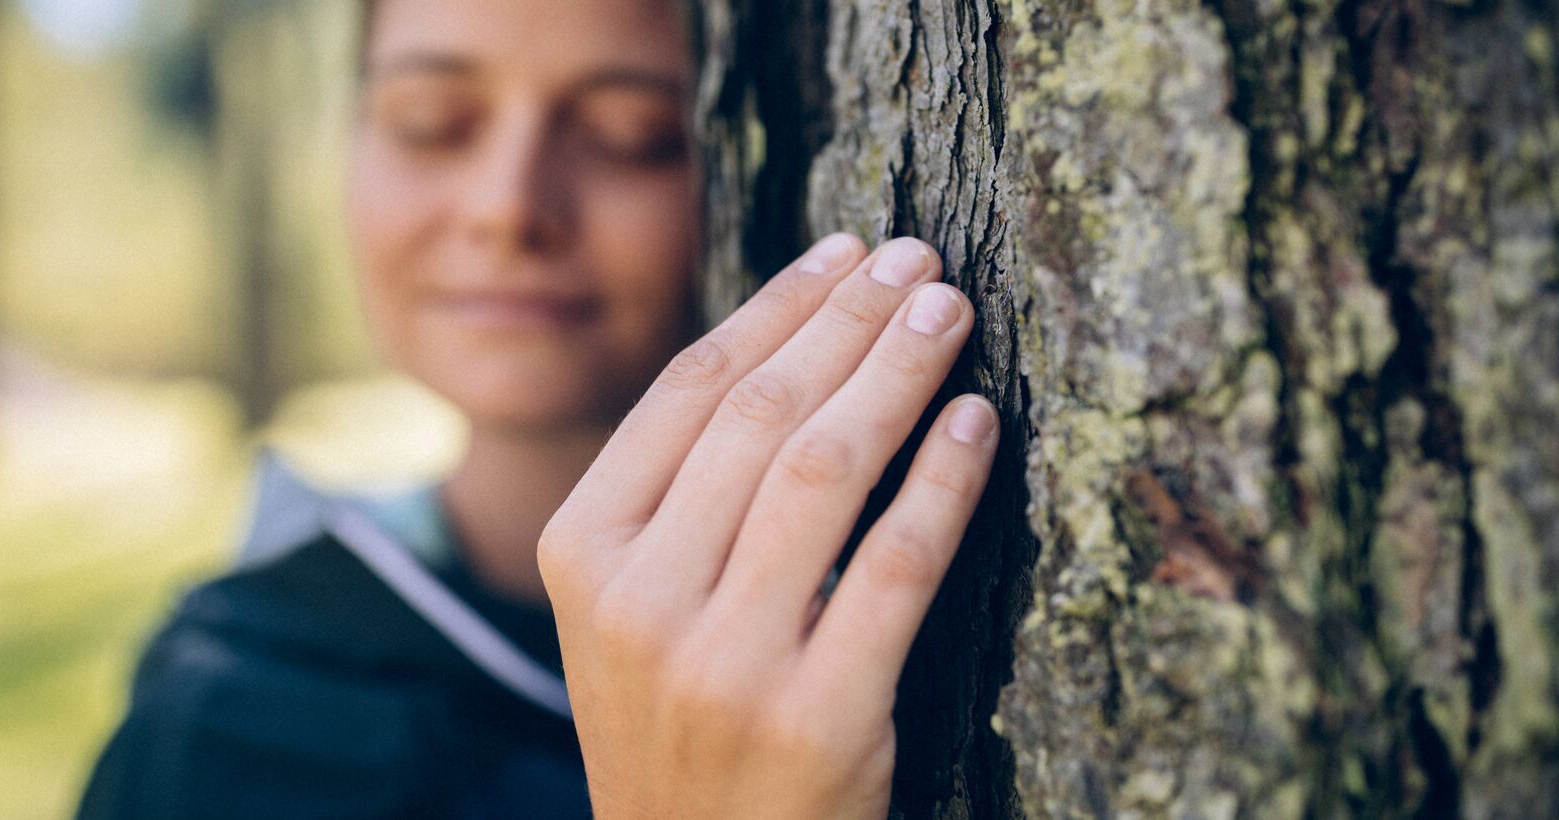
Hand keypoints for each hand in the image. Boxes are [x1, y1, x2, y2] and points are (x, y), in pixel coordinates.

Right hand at [538, 234, 998, 818]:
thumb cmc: (676, 728)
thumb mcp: (628, 614)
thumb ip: (676, 499)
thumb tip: (787, 351)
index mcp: (583, 556)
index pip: (689, 392)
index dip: (780, 307)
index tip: (846, 253)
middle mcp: (641, 601)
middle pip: (761, 415)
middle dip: (850, 320)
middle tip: (919, 261)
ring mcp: (726, 662)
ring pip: (826, 469)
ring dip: (899, 373)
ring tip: (951, 313)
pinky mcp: (819, 717)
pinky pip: (898, 565)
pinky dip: (943, 479)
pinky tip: (974, 422)